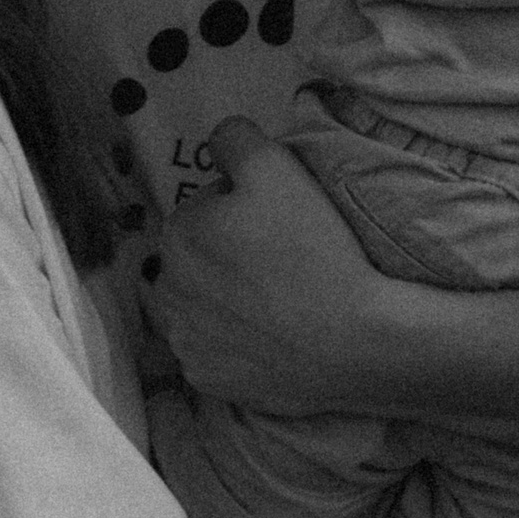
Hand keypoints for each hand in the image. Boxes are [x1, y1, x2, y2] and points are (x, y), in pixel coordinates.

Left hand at [146, 118, 381, 412]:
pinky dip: (233, 343)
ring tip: (276, 301)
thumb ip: (234, 139)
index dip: (243, 211)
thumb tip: (218, 143)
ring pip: (201, 304)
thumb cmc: (313, 248)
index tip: (278, 225)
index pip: (205, 208)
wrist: (353, 339)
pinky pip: (212, 350)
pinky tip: (268, 336)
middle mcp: (165, 288)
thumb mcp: (277, 168)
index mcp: (177, 232)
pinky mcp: (203, 378)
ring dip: (225, 299)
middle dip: (227, 254)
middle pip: (199, 257)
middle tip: (282, 262)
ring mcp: (182, 339)